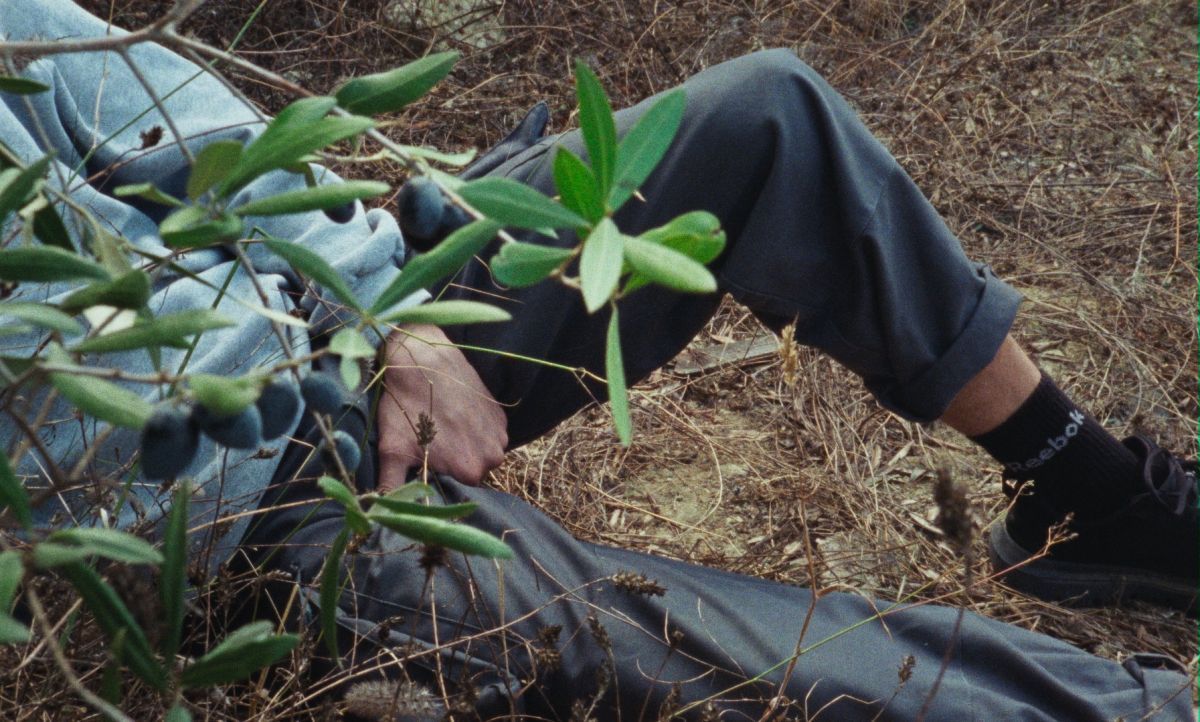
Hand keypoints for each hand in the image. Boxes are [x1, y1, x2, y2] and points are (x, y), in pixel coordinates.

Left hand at [376, 324, 507, 489]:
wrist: (423, 357)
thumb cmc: (405, 404)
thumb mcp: (392, 450)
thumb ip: (391, 489)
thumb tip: (378, 520)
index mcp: (470, 470)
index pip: (459, 489)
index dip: (442, 475)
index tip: (429, 458)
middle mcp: (492, 455)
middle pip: (473, 471)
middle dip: (456, 461)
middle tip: (435, 439)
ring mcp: (500, 433)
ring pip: (482, 452)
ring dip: (467, 444)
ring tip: (445, 424)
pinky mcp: (500, 413)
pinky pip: (489, 432)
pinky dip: (475, 427)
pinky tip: (456, 412)